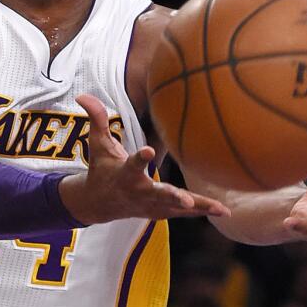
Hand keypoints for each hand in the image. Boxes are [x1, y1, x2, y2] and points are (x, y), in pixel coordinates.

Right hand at [63, 95, 229, 224]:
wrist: (99, 204)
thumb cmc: (102, 169)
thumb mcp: (97, 145)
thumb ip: (97, 119)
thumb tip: (82, 93)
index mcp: (125, 174)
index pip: (133, 164)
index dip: (141, 158)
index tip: (148, 151)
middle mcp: (139, 192)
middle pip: (158, 194)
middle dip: (173, 197)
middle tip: (186, 200)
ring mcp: (152, 205)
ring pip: (177, 207)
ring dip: (198, 207)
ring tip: (221, 209)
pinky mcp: (161, 213)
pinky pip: (184, 213)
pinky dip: (202, 211)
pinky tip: (224, 211)